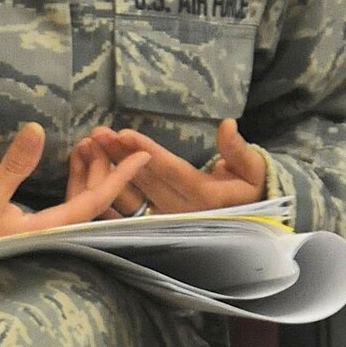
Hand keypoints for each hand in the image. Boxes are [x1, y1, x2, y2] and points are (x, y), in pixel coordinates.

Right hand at [0, 122, 149, 293]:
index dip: (120, 177)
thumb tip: (36, 128)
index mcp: (51, 231)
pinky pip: (66, 208)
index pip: (96, 201)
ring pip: (79, 204)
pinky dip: (72, 185)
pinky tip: (70, 166)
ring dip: (86, 174)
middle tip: (109, 137)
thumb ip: (14, 165)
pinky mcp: (35, 236)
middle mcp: (56, 236)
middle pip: (93, 202)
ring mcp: (47, 237)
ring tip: (88, 145)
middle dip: (103, 168)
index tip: (143, 155)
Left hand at [67, 118, 266, 215]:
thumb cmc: (253, 187)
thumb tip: (226, 125)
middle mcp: (182, 210)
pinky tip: (92, 171)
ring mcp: (168, 218)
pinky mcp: (158, 222)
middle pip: (146, 179)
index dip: (146, 151)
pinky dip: (110, 188)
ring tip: (92, 145)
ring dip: (111, 168)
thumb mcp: (253, 168)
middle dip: (120, 155)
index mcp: (205, 197)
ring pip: (134, 191)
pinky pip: (130, 206)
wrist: (252, 219)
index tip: (124, 134)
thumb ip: (238, 149)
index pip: (170, 170)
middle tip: (98, 134)